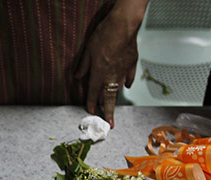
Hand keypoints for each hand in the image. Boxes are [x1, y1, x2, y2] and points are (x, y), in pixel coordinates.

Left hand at [75, 6, 139, 127]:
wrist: (123, 25)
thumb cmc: (105, 35)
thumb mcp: (88, 50)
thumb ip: (83, 65)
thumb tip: (77, 76)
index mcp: (99, 73)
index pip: (93, 92)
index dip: (91, 102)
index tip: (90, 110)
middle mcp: (111, 75)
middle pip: (108, 97)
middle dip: (108, 112)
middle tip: (110, 124)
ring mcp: (123, 71)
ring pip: (117, 89)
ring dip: (113, 97)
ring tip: (111, 105)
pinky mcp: (132, 64)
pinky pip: (129, 78)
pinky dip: (126, 83)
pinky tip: (125, 86)